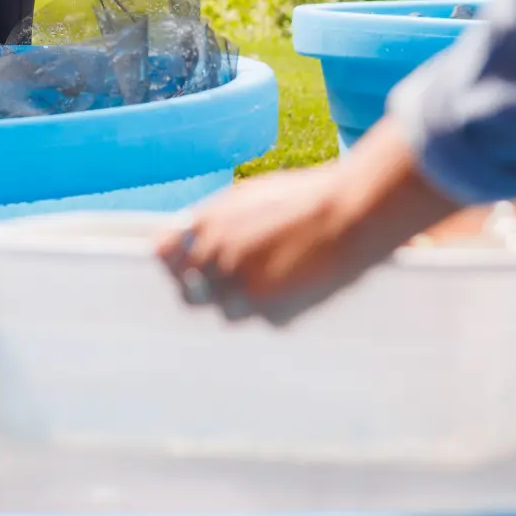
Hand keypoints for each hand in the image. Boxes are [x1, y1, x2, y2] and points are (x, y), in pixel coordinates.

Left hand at [158, 128, 463, 323]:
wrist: (351, 214)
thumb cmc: (303, 199)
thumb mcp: (249, 197)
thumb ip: (212, 220)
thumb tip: (176, 241)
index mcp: (207, 224)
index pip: (163, 254)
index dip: (173, 264)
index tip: (183, 269)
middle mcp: (215, 257)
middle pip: (189, 292)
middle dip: (205, 291)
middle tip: (233, 284)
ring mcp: (240, 287)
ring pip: (224, 311)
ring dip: (242, 302)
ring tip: (277, 280)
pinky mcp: (268, 311)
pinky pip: (261, 318)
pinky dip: (275, 308)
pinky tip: (299, 285)